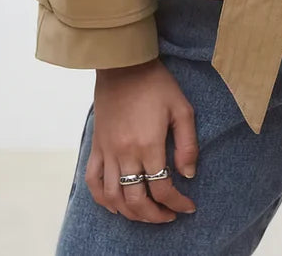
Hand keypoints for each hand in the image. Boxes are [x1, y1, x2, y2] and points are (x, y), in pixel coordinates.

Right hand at [86, 57, 199, 223]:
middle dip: (155, 216)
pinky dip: (103, 200)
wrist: (123, 65)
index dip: (177, 203)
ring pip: (114, 197)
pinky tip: (116, 204)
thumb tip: (188, 174)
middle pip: (136, 200)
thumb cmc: (156, 84)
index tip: (188, 206)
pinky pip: (92, 182)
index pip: (163, 188)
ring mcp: (107, 152)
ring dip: (131, 213)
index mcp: (149, 144)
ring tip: (147, 213)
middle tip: (169, 215)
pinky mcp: (96, 147)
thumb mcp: (182, 108)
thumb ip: (187, 144)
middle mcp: (125, 153)